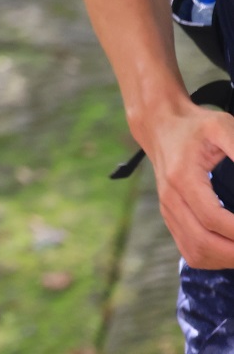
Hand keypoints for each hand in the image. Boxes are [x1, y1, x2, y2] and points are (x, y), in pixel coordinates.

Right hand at [145, 101, 233, 267]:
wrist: (160, 126)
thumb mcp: (223, 127)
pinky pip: (191, 252)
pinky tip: (232, 247)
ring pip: (197, 253)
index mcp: (182, 177)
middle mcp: (170, 198)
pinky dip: (215, 259)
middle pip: (204, 243)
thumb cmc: (196, 127)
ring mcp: (168, 211)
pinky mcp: (170, 218)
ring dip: (228, 259)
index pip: (212, 218)